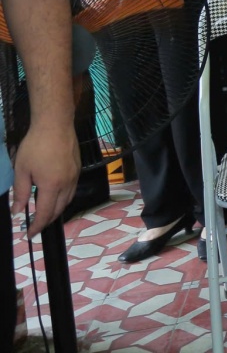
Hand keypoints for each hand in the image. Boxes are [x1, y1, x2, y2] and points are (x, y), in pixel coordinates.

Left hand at [11, 121, 78, 235]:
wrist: (55, 124)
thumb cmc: (36, 145)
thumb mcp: (21, 170)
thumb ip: (19, 192)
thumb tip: (16, 211)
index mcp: (51, 186)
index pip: (44, 213)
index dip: (36, 226)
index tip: (29, 234)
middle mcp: (66, 184)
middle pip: (58, 210)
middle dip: (46, 220)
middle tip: (35, 226)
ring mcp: (74, 176)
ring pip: (67, 201)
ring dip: (56, 210)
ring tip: (45, 213)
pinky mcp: (77, 168)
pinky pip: (71, 190)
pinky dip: (63, 199)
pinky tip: (55, 195)